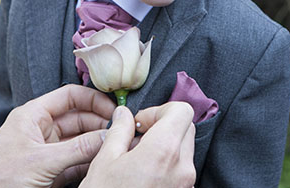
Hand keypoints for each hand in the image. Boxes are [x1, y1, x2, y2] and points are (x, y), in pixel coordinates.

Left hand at [0, 84, 114, 187]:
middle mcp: (41, 129)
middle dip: (100, 124)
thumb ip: (76, 149)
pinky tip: (103, 162)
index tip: (114, 111)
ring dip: (97, 143)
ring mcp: (46, 151)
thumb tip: (107, 136)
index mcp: (33, 115)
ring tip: (118, 146)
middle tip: (122, 132)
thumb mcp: (41, 162)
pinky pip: (76, 161)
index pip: (70, 97)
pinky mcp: (50, 171)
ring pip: (79, 141)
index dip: (94, 100)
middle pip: (78, 118)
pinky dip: (90, 161)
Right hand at [79, 102, 195, 187]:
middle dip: (163, 126)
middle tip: (137, 139)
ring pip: (184, 149)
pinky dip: (166, 164)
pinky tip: (142, 175)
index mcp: (164, 151)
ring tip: (136, 160)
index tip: (141, 122)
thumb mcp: (104, 161)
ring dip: (164, 146)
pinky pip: (181, 170)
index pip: (182, 110)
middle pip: (185, 128)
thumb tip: (124, 114)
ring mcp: (186, 185)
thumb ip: (119, 131)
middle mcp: (182, 168)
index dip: (160, 110)